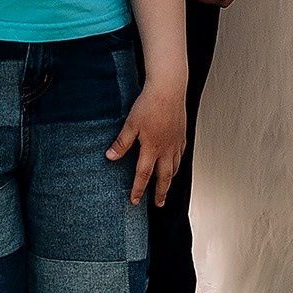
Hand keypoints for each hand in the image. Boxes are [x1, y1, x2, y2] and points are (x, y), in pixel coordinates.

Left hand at [108, 75, 186, 206]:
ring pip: (175, 167)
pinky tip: (175, 162)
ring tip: (167, 187)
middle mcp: (167, 149)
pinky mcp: (182, 134)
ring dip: (170, 180)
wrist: (169, 88)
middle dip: (161, 192)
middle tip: (158, 203)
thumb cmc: (149, 103)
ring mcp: (176, 142)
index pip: (144, 175)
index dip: (138, 189)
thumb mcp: (131, 123)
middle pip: (165, 177)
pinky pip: (181, 154)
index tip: (135, 200)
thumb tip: (110, 157)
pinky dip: (178, 163)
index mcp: (152, 148)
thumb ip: (121, 142)